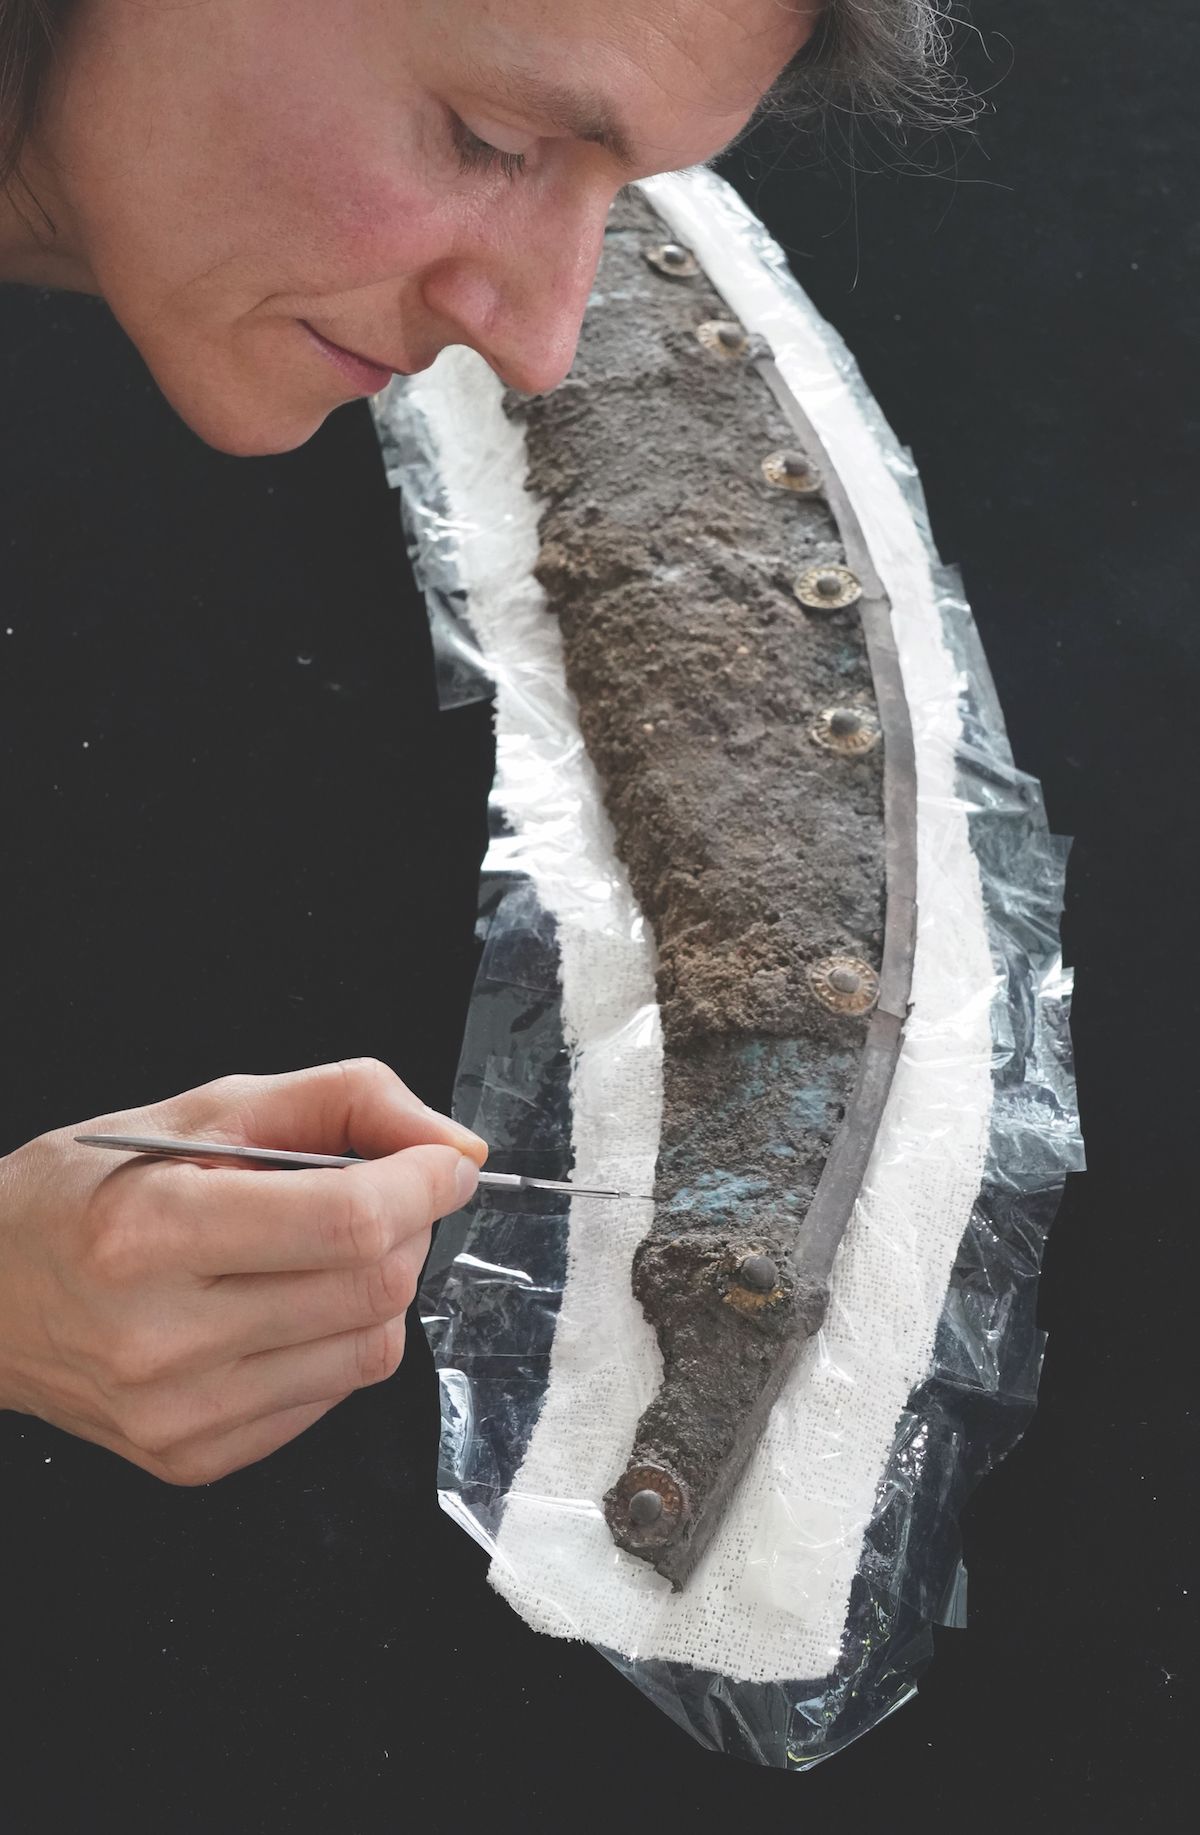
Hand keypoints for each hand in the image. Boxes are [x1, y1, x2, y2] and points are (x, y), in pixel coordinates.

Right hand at [0, 1059, 484, 1483]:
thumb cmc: (87, 1193)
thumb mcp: (205, 1111)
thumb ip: (344, 1103)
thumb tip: (457, 1147)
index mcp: (153, 1233)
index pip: (348, 1222)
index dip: (424, 1184)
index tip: (445, 1162)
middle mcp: (162, 1338)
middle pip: (373, 1288)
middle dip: (408, 1228)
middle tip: (380, 1195)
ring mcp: (180, 1414)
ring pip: (370, 1351)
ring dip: (378, 1288)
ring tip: (321, 1251)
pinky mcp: (195, 1459)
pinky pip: (332, 1399)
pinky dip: (336, 1341)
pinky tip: (284, 1307)